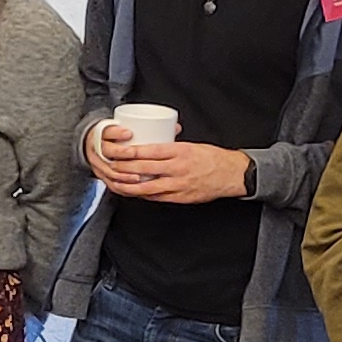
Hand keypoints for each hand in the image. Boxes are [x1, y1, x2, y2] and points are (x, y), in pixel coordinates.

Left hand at [91, 132, 251, 203]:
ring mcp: (179, 185)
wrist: (232, 174)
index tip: (118, 151)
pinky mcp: (181, 197)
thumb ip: (171, 147)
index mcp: (180, 152)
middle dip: (124, 168)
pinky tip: (133, 193)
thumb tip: (152, 143)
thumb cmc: (212, 158)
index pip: (150, 151)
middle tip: (110, 166)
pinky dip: (143, 195)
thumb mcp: (191, 146)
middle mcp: (178, 168)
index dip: (131, 152)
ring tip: (116, 183)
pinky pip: (157, 197)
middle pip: (144, 168)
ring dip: (129, 186)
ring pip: (147, 187)